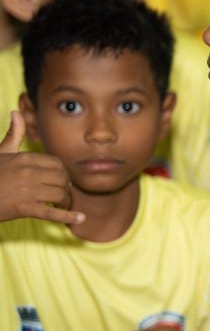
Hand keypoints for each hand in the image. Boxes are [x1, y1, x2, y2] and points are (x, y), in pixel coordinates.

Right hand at [0, 110, 82, 224]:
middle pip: (63, 178)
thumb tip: (16, 112)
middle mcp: (27, 173)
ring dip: (66, 201)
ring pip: (60, 194)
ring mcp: (26, 191)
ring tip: (63, 204)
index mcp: (24, 158)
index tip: (60, 180)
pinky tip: (80, 219)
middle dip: (67, 187)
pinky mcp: (23, 208)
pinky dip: (68, 216)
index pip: (58, 164)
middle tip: (64, 193)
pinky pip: (52, 212)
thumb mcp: (1, 152)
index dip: (63, 173)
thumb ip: (13, 134)